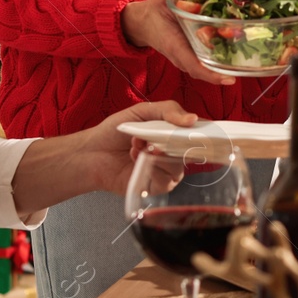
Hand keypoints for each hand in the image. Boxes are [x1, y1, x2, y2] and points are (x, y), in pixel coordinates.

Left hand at [81, 100, 197, 196]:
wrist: (92, 152)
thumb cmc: (115, 131)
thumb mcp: (142, 111)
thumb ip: (168, 110)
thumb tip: (193, 118)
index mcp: (174, 135)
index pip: (199, 135)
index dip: (205, 133)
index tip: (200, 129)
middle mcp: (173, 154)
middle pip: (192, 153)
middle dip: (174, 143)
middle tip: (155, 136)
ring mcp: (165, 171)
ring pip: (179, 168)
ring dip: (158, 155)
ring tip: (139, 145)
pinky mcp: (155, 187)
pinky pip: (165, 181)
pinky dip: (151, 168)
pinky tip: (136, 158)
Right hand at [121, 0, 235, 85]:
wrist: (144, 22)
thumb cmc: (153, 9)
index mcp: (174, 44)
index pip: (193, 65)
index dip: (211, 74)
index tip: (228, 77)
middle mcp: (181, 56)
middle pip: (205, 72)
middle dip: (224, 73)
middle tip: (246, 68)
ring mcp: (186, 57)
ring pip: (207, 68)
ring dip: (225, 67)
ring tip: (246, 63)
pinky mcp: (191, 53)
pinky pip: (206, 60)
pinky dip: (220, 59)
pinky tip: (237, 52)